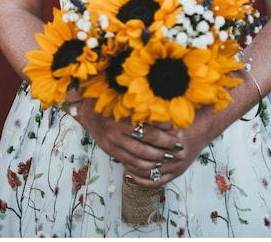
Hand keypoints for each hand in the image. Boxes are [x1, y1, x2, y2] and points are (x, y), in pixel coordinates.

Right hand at [71, 103, 188, 186]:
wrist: (90, 110)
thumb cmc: (114, 103)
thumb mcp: (130, 103)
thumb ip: (147, 111)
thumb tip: (170, 119)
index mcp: (125, 115)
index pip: (150, 128)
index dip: (166, 133)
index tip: (180, 134)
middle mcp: (118, 130)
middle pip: (146, 144)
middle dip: (165, 148)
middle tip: (180, 149)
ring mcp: (113, 142)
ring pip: (138, 157)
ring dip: (156, 160)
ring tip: (169, 158)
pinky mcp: (110, 150)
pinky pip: (129, 163)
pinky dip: (143, 167)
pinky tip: (153, 166)